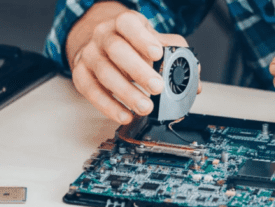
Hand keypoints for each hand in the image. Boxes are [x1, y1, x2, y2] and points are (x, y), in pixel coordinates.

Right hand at [67, 8, 199, 124]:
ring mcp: (90, 55)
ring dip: (126, 93)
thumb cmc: (130, 44)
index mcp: (123, 23)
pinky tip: (124, 115)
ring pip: (104, 73)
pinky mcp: (81, 74)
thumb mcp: (153, 41)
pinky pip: (91, 91)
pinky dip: (108, 106)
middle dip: (138, 70)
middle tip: (157, 87)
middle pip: (116, 50)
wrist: (99, 44)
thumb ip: (174, 55)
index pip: (129, 25)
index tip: (158, 54)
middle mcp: (103, 36)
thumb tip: (194, 79)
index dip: (142, 39)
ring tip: (145, 107)